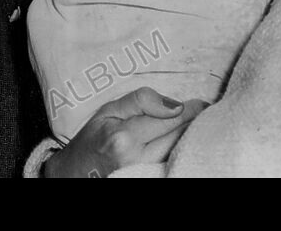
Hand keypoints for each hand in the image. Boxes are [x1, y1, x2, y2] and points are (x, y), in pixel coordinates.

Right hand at [43, 88, 207, 177]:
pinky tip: (181, 143)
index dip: (192, 109)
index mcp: (124, 137)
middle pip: (179, 137)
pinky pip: (171, 164)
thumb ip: (142, 100)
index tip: (203, 103)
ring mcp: (142, 174)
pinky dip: (179, 151)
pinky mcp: (147, 180)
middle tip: (205, 111)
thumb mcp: (110, 109)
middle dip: (194, 122)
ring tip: (195, 125)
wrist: (75, 173)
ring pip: (179, 151)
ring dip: (189, 137)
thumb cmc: (92, 138)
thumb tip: (176, 104)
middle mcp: (135, 160)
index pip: (171, 118)